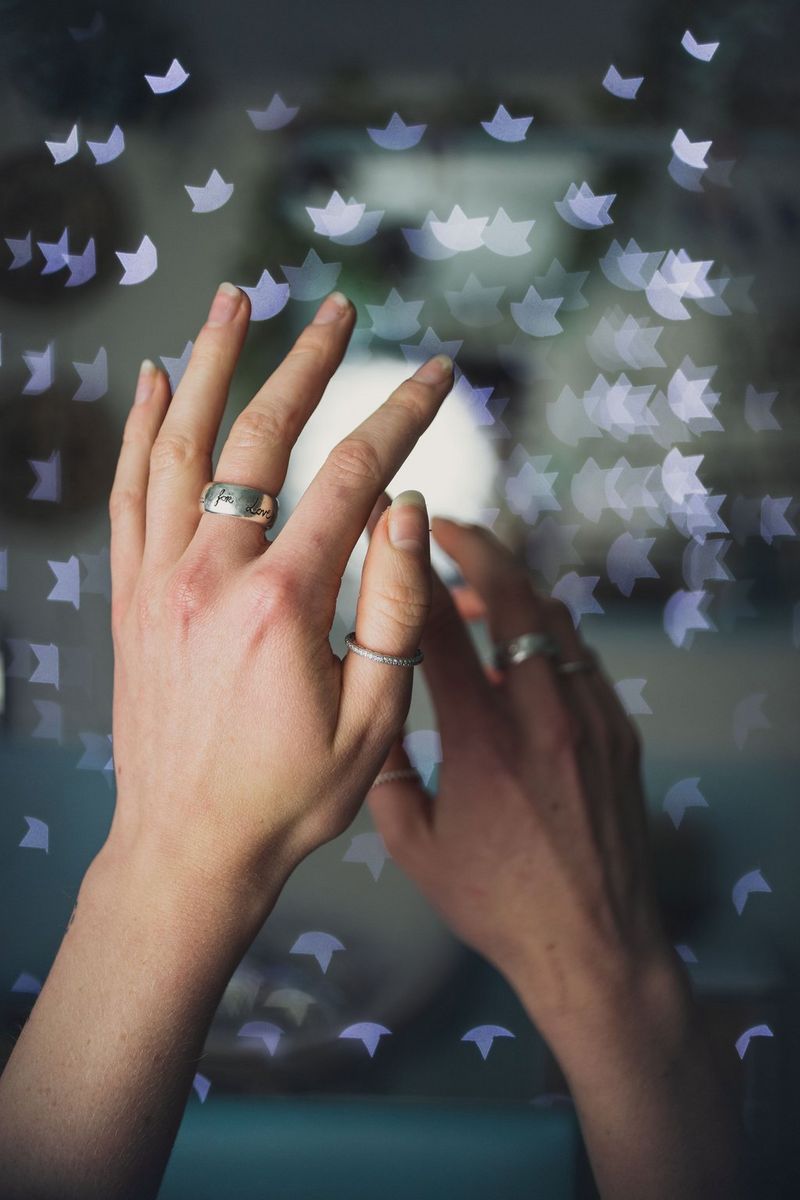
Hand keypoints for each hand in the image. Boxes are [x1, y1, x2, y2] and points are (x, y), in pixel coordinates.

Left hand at [105, 284, 453, 924]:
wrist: (186, 850)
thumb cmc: (288, 797)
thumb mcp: (374, 721)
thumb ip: (398, 610)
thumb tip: (411, 511)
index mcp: (284, 604)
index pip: (355, 477)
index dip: (404, 416)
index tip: (439, 375)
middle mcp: (211, 575)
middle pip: (263, 438)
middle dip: (308, 362)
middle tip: (339, 310)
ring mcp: (158, 581)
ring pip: (182, 446)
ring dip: (209, 365)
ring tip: (232, 302)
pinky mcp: (129, 598)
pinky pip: (130, 493)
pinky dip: (142, 431)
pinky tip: (155, 384)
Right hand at [367, 511, 679, 1041]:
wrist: (594, 945)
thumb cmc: (496, 903)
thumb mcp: (415, 846)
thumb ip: (383, 773)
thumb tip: (371, 718)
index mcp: (481, 741)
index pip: (439, 630)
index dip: (411, 573)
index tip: (391, 537)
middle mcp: (542, 716)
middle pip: (514, 597)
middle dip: (479, 547)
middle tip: (445, 527)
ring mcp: (590, 720)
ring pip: (555, 621)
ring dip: (513, 592)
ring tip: (475, 591)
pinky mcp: (618, 734)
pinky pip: (582, 658)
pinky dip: (547, 635)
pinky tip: (520, 649)